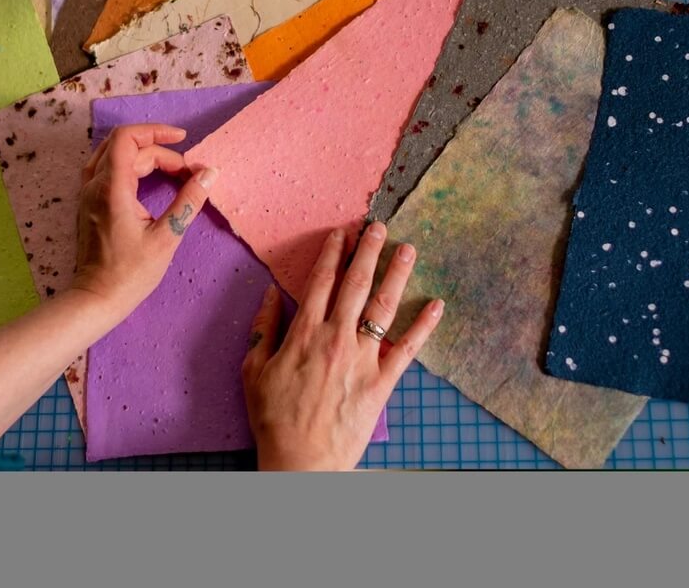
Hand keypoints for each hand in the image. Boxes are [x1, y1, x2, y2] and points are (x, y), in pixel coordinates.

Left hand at [71, 123, 217, 318]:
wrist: (95, 298)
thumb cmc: (131, 273)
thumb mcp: (167, 237)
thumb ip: (188, 201)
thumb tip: (209, 173)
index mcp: (112, 188)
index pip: (128, 138)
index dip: (156, 132)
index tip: (182, 140)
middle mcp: (94, 184)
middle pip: (126, 147)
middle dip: (159, 151)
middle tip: (187, 172)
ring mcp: (88, 193)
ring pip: (114, 155)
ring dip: (143, 155)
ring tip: (171, 169)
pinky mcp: (89, 203)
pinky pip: (107, 169)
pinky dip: (130, 165)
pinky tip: (147, 178)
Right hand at [242, 222, 443, 470]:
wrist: (301, 461)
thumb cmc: (273, 418)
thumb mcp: (253, 370)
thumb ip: (263, 328)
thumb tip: (270, 292)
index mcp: (303, 333)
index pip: (320, 281)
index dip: (332, 253)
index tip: (341, 233)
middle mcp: (335, 338)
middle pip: (355, 285)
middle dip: (367, 251)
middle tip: (379, 227)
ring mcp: (362, 359)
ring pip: (383, 307)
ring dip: (396, 274)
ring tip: (407, 249)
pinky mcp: (382, 382)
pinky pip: (407, 349)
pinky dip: (423, 326)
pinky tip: (436, 305)